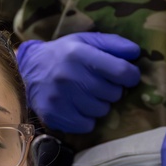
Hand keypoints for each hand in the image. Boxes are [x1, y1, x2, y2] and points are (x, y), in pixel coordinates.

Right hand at [18, 33, 141, 133]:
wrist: (28, 71)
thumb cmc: (64, 54)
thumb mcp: (86, 41)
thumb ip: (113, 44)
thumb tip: (136, 53)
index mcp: (79, 53)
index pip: (121, 71)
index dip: (131, 76)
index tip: (128, 76)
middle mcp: (69, 76)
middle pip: (114, 93)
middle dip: (113, 90)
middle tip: (101, 84)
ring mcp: (60, 98)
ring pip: (102, 111)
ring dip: (100, 104)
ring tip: (88, 94)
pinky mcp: (54, 115)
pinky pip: (88, 125)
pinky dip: (87, 118)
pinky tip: (78, 107)